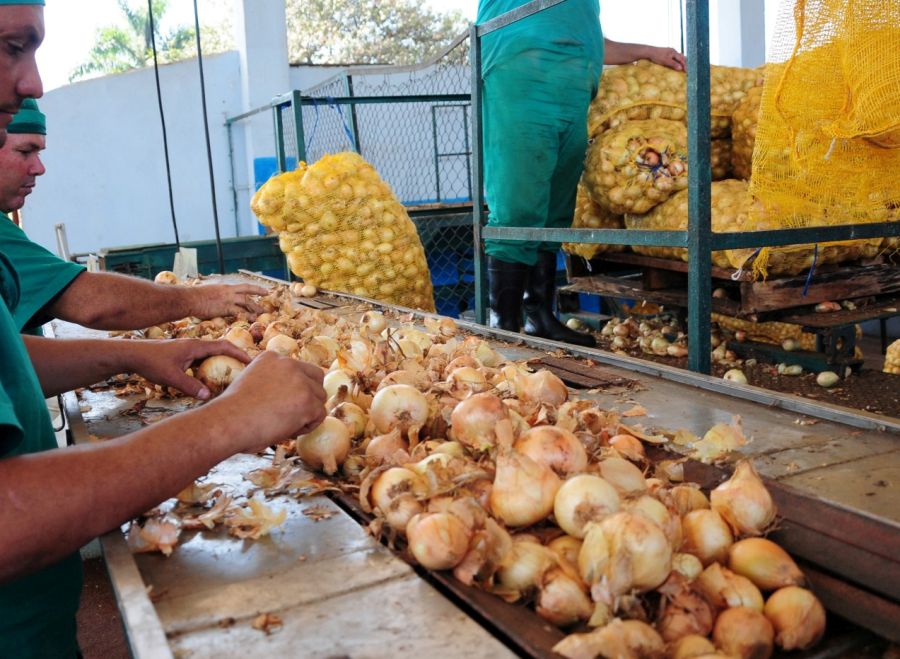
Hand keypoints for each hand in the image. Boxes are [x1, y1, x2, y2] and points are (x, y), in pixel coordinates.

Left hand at [129, 339, 251, 399]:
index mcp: (196, 347)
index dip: (239, 353)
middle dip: (234, 358)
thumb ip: (190, 387)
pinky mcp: (182, 356)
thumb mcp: (171, 377)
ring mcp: (188, 350)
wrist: (132, 355)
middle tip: (246, 370)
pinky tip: (208, 380)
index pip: (224, 346)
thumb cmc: (151, 363)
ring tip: (231, 376)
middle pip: (220, 349)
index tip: (251, 361)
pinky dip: (209, 368)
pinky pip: (201, 361)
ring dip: (221, 363)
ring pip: (211, 356)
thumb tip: (208, 396)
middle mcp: (194, 346)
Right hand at [188, 284, 267, 319]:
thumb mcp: (208, 291)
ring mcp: (228, 299)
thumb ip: (216, 294)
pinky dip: (247, 316)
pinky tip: (252, 320)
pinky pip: (239, 312)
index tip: (265, 291)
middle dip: (257, 302)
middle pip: (248, 295)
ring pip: (246, 303)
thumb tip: (216, 298)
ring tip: (262, 314)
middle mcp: (229, 292)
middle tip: (265, 307)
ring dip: (255, 309)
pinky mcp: (225, 308)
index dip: (255, 289)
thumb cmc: (194, 296)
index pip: (244, 287)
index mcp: (225, 287)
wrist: (190, 298)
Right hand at [213, 352, 326, 451]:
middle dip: (310, 396)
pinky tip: (288, 430)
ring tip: (285, 424)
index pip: (299, 369)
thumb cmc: (232, 412)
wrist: (228, 422)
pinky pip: (319, 415)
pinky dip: (307, 426)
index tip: (282, 403)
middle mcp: (288, 364)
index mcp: (272, 357)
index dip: (296, 388)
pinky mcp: (307, 401)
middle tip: (293, 414)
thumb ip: (271, 382)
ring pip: (319, 398)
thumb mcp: (250, 383)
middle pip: (316, 378)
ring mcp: (300, 381)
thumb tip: (288, 396)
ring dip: (307, 413)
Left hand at [647, 47, 685, 71]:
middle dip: (685, 63)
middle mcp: (673, 51)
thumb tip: (681, 68)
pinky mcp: (667, 53)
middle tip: (686, 69)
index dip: (685, 65)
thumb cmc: (657, 56)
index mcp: (674, 52)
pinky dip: (677, 61)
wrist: (649, 51)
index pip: (682, 59)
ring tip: (682, 67)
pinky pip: (674, 57)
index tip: (686, 72)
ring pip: (678, 57)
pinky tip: (675, 63)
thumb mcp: (666, 61)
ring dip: (681, 62)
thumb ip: (673, 64)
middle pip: (682, 57)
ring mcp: (670, 51)